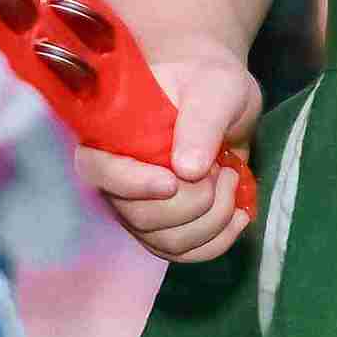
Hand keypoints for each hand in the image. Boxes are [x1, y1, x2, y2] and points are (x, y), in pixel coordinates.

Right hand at [76, 54, 256, 261]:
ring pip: (167, 242)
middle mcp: (117, 179)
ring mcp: (140, 208)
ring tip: (229, 179)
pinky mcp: (166, 228)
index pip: (97, 171)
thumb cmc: (209, 82)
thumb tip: (187, 169)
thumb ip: (201, 122)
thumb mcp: (214, 88)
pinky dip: (220, 240)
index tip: (171, 181)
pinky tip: (239, 214)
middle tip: (220, 168)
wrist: (221, 99)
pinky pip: (187, 254)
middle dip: (193, 201)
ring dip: (213, 219)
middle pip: (139, 217)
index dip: (131, 184)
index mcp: (110, 136)